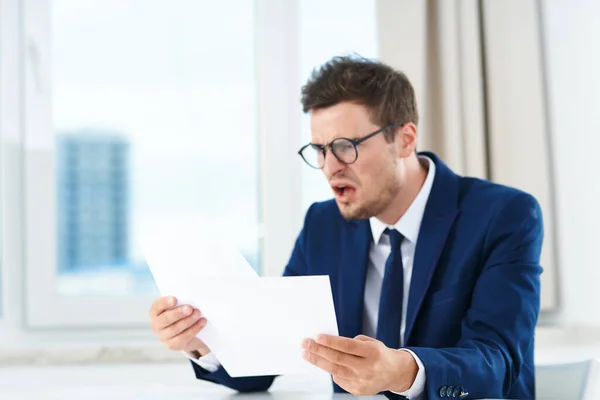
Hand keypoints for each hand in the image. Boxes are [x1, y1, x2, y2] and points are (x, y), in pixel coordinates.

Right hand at [149, 296, 209, 354]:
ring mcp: (162, 336)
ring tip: (198, 314)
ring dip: (188, 321)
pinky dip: (193, 330)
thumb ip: (181, 302)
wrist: (187, 331)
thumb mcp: (179, 306)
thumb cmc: (181, 313)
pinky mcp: (171, 344)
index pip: (157, 306)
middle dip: (178, 313)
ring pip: (175, 329)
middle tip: (189, 309)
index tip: (175, 299)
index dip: (165, 302)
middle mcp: (156, 324)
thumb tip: (190, 299)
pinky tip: (201, 323)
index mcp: (155, 312)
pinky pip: (182, 338)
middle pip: (165, 319)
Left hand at [301, 334, 417, 395]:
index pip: (347, 346)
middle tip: (305, 343)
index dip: (331, 342)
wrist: (394, 373)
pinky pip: (339, 379)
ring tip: (307, 354)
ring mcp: (362, 381)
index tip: (317, 337)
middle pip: (337, 359)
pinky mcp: (357, 390)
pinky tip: (323, 364)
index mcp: (372, 352)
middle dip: (318, 350)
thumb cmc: (380, 354)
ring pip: (334, 371)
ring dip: (318, 361)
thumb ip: (352, 343)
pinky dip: (330, 371)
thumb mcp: (371, 342)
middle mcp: (367, 368)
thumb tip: (329, 343)